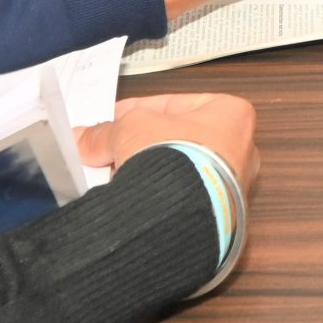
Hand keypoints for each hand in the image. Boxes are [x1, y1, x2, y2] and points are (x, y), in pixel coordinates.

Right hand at [78, 93, 260, 196]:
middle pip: (175, 139)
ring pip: (179, 171)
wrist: (184, 214)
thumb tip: (81, 140)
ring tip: (113, 178)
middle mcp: (240, 149)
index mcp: (232, 114)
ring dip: (145, 172)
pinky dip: (157, 197)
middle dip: (139, 145)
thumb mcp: (130, 130)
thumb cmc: (173, 156)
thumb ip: (106, 133)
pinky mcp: (221, 217)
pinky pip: (183, 199)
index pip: (174, 104)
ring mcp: (233, 186)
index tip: (110, 121)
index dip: (136, 110)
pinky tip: (129, 200)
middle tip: (109, 152)